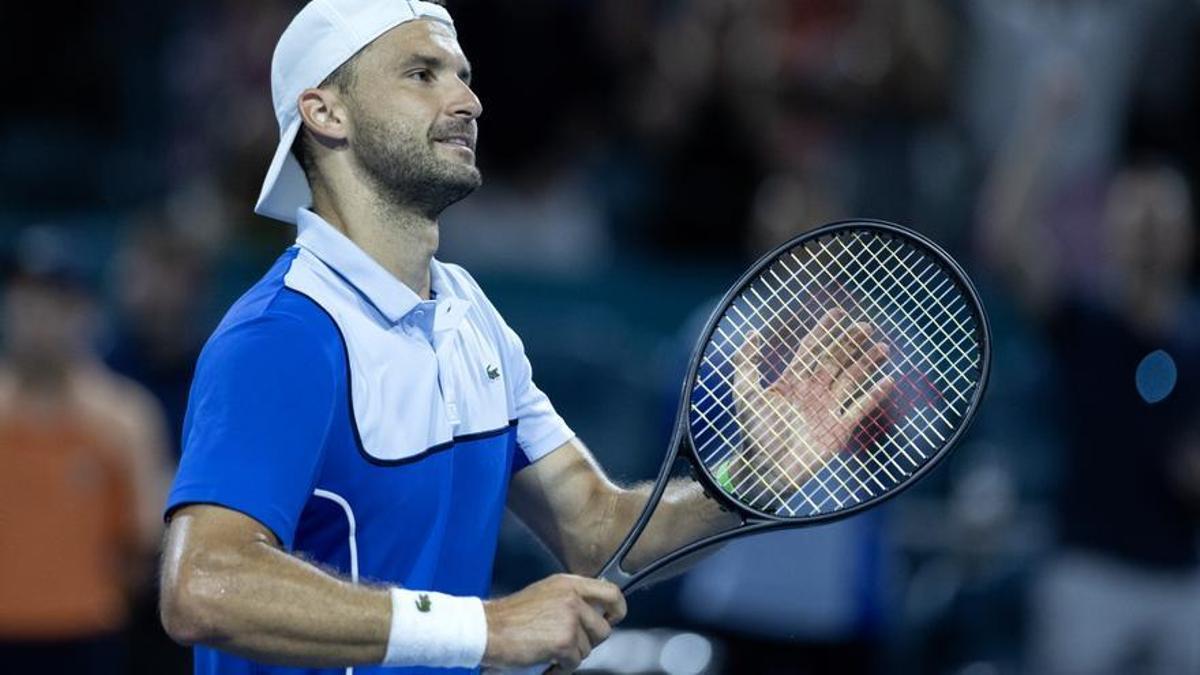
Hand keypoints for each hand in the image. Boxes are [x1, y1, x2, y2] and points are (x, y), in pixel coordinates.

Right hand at [481, 574, 625, 672]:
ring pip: (588, 649)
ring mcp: (570, 619)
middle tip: (568, 644)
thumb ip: (570, 599)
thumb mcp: (545, 594)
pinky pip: (574, 663)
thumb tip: (593, 611)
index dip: (617, 610)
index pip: (611, 592)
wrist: (487, 629)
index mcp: (568, 584)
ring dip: (570, 655)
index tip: (612, 620)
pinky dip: (560, 668)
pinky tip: (545, 661)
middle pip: (603, 628)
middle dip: (588, 642)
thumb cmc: (509, 617)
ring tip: (548, 651)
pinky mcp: (564, 641)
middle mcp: (573, 598)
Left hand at [730, 308, 893, 505]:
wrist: (764, 471)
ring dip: (867, 362)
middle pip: (836, 360)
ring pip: (852, 379)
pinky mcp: (839, 430)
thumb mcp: (745, 394)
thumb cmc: (752, 434)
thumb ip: (746, 363)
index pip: (811, 349)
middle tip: (866, 326)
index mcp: (792, 381)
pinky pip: (860, 408)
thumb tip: (752, 333)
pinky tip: (888, 380)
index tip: (838, 313)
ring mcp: (827, 409)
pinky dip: (874, 395)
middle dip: (851, 342)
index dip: (824, 330)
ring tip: (883, 346)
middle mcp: (812, 391)